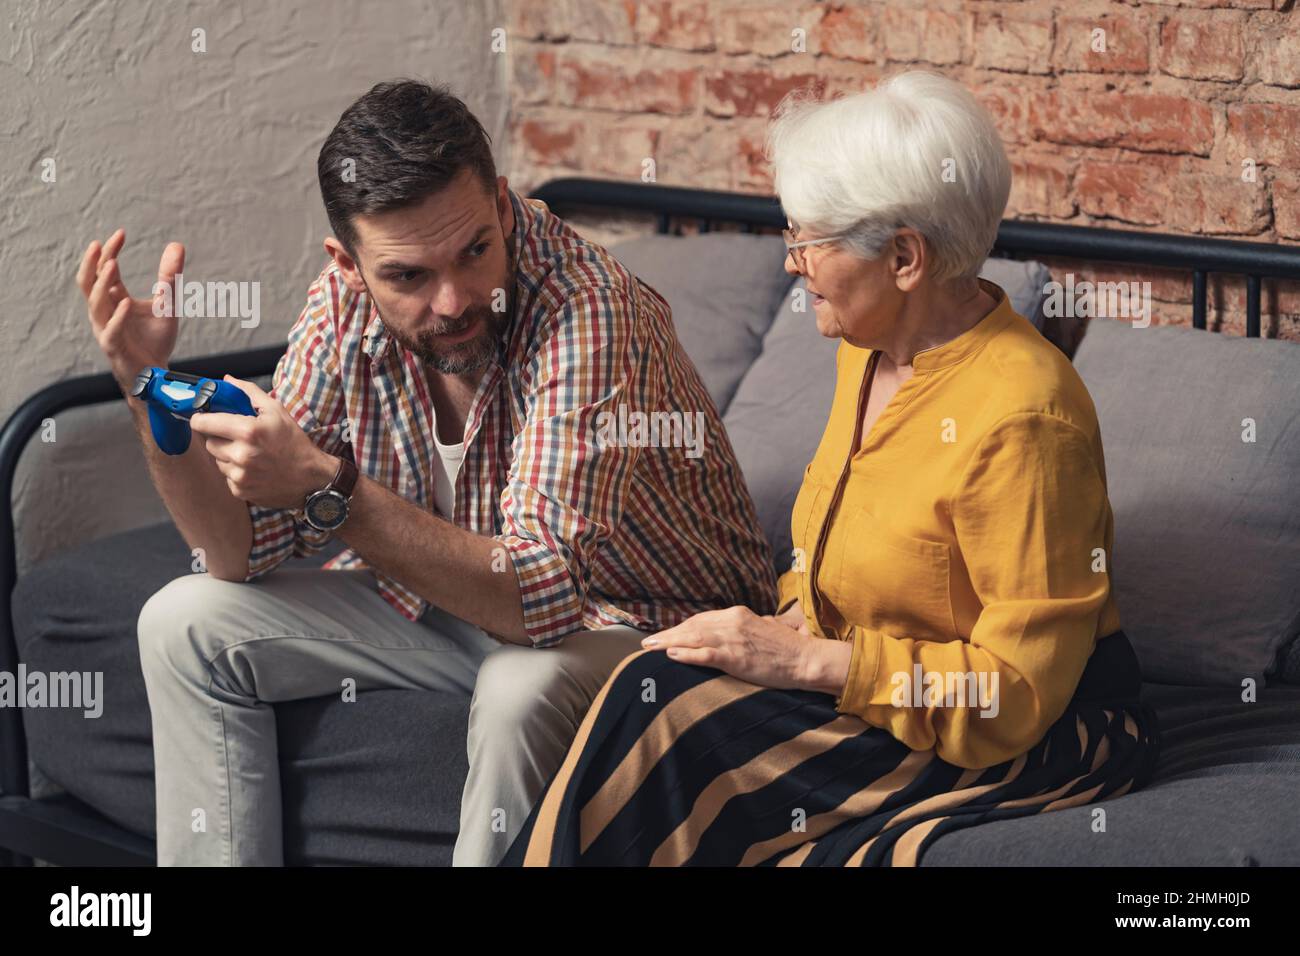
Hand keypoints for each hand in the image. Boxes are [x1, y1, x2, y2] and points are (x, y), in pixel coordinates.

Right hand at [76, 229, 182, 390]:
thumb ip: (169, 277)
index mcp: (113, 300)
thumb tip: (177, 244)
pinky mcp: (114, 348)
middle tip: (101, 244)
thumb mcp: (166, 304)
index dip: (110, 251)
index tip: (121, 233)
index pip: (104, 271)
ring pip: (95, 304)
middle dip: (92, 263)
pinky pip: (110, 331)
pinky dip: (117, 316)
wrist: (155, 376)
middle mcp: (104, 313)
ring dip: (103, 284)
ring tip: (113, 264)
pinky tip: (125, 302)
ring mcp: (106, 330)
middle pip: (89, 283)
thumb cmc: (155, 340)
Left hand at [189, 376, 337, 508]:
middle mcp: (241, 455)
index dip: (201, 419)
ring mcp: (240, 475)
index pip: (203, 423)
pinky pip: (226, 476)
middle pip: (209, 442)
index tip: (204, 419)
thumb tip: (226, 380)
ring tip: (250, 453)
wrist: (311, 477)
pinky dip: (236, 471)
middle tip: (238, 437)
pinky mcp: (240, 491)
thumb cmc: (294, 442)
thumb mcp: (276, 410)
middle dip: (219, 437)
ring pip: (217, 460)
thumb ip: (248, 393)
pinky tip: (253, 468)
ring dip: (227, 455)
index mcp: (248, 431)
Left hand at [641, 605, 813, 690]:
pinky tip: (671, 655)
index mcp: (738, 614)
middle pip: (692, 626)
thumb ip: (744, 628)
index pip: (701, 619)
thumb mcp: (762, 629)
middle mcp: (732, 622)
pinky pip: (705, 654)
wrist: (806, 659)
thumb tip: (731, 633)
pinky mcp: (736, 658)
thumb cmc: (787, 648)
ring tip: (650, 648)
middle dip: (668, 634)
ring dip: (669, 642)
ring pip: (693, 638)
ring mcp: (733, 639)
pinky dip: (686, 654)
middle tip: (647, 642)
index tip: (666, 634)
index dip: (680, 627)